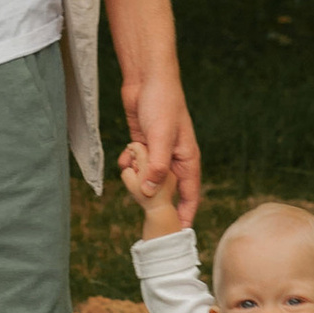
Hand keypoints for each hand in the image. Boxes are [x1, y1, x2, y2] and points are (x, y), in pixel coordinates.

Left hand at [121, 69, 201, 228]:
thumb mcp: (161, 137)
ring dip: (139, 180)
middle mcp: (174, 158)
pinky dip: (129, 165)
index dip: (186, 214)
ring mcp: (159, 152)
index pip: (190, 194)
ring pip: (149, 177)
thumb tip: (151, 193)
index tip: (179, 234)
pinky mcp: (144, 144)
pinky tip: (123, 161)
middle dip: (158, 202)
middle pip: (168, 190)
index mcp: (187, 158)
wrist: (148, 78)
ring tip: (131, 180)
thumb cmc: (163, 103)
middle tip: (150, 221)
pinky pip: (136, 163)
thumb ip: (157, 166)